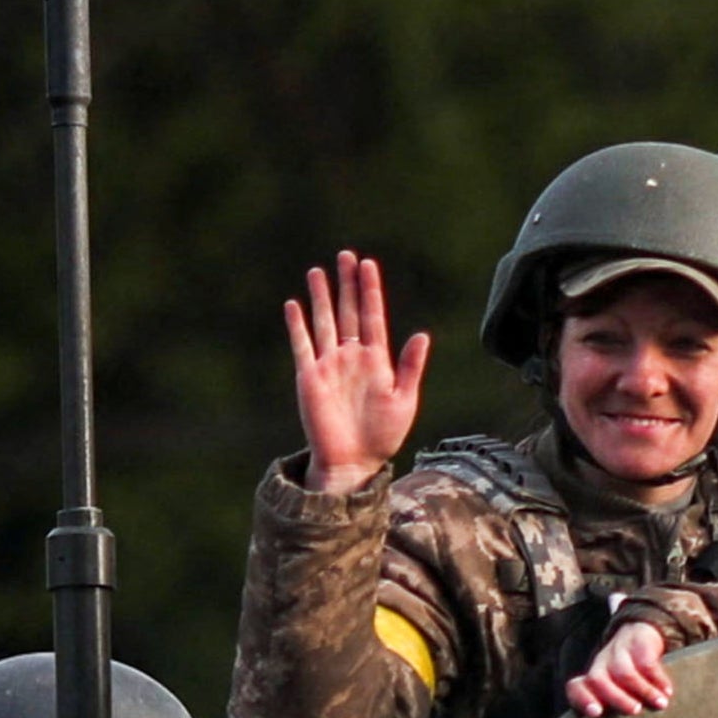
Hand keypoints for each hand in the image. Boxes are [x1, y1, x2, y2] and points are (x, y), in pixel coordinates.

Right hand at [286, 250, 428, 497]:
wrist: (355, 461)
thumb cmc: (383, 435)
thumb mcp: (404, 400)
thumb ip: (410, 367)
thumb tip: (421, 335)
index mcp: (377, 360)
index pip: (372, 316)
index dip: (369, 290)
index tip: (368, 264)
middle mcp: (352, 357)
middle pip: (348, 312)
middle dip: (347, 284)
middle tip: (345, 255)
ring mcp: (329, 365)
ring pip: (324, 322)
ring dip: (321, 297)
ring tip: (317, 271)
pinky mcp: (310, 377)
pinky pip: (303, 345)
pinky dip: (298, 326)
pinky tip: (295, 305)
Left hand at [562, 616, 676, 717]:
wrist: (642, 636)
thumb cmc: (630, 676)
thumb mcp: (618, 692)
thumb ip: (613, 711)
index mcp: (592, 680)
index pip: (575, 687)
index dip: (582, 699)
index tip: (597, 713)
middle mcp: (601, 665)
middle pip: (598, 680)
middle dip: (616, 698)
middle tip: (635, 711)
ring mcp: (618, 653)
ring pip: (623, 672)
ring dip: (643, 690)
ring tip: (660, 705)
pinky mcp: (637, 642)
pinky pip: (646, 662)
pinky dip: (658, 679)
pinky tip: (668, 691)